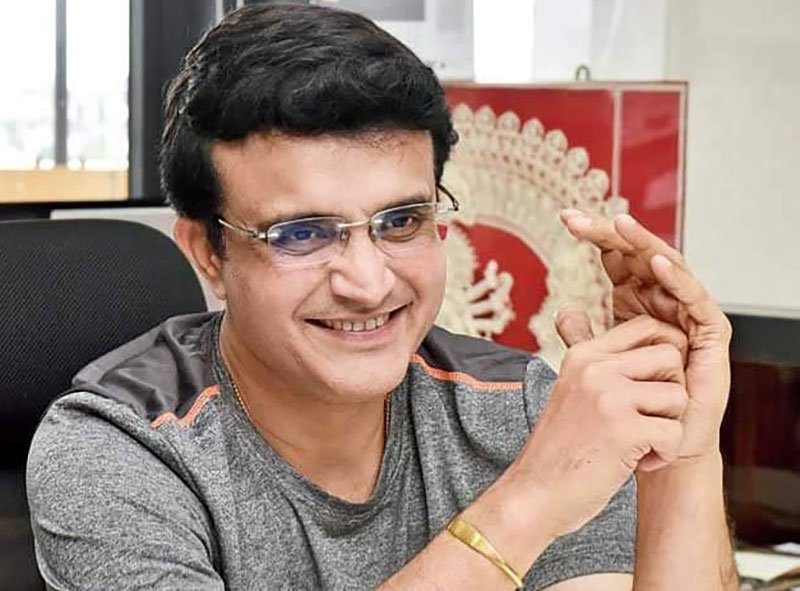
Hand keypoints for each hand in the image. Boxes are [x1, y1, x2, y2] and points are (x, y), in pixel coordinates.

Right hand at [511, 315, 687, 538]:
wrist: (535, 494)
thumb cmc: (560, 449)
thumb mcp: (572, 391)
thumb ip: (595, 362)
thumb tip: (573, 310)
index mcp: (582, 356)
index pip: (646, 327)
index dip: (664, 356)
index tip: (653, 385)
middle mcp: (594, 368)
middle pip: (670, 356)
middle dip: (671, 391)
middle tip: (647, 418)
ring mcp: (609, 397)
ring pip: (679, 395)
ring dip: (668, 426)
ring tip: (639, 443)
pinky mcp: (624, 429)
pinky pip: (676, 433)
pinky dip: (664, 455)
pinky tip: (636, 462)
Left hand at [559, 210, 731, 460]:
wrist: (660, 446)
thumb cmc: (634, 405)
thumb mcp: (600, 364)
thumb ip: (583, 335)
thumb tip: (562, 309)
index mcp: (638, 301)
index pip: (617, 257)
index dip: (596, 236)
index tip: (565, 218)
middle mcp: (664, 301)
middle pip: (640, 255)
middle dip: (613, 233)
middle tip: (582, 219)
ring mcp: (688, 314)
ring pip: (668, 268)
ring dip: (644, 245)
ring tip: (620, 225)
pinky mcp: (711, 333)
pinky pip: (695, 300)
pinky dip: (676, 280)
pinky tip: (655, 264)